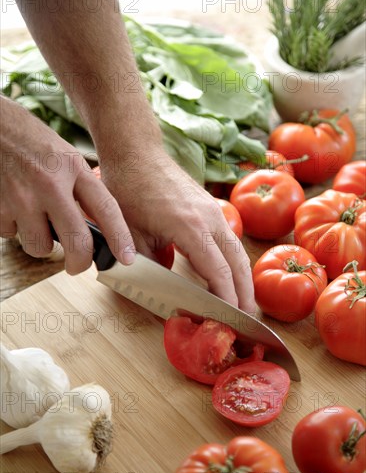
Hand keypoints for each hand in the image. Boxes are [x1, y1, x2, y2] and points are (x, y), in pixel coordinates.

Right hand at [0, 97, 134, 273]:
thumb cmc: (32, 143)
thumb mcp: (66, 159)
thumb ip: (81, 190)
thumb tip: (94, 231)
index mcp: (72, 169)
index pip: (105, 209)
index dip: (120, 237)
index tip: (127, 258)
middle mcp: (49, 184)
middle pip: (75, 241)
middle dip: (79, 262)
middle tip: (77, 265)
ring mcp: (21, 197)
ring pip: (39, 246)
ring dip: (40, 241)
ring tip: (36, 220)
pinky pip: (11, 235)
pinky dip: (14, 228)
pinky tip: (14, 208)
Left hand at [99, 148, 255, 312]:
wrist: (137, 154)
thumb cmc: (130, 190)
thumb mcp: (131, 234)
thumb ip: (147, 268)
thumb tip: (158, 298)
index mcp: (191, 227)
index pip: (218, 271)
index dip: (226, 298)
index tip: (230, 319)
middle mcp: (210, 219)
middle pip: (237, 263)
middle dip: (244, 292)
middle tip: (247, 319)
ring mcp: (213, 211)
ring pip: (238, 250)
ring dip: (243, 278)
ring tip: (244, 302)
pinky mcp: (211, 208)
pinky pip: (230, 239)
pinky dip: (234, 261)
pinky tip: (230, 274)